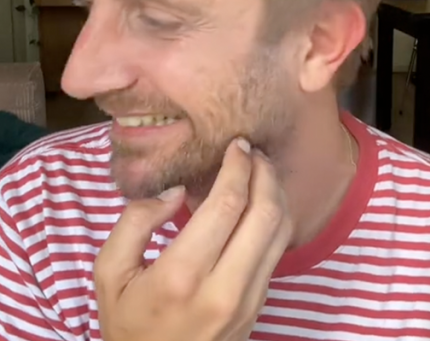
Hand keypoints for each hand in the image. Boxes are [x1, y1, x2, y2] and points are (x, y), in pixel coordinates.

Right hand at [95, 138, 293, 340]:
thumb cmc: (128, 324)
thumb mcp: (109, 274)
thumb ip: (135, 223)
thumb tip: (175, 189)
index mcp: (182, 275)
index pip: (228, 205)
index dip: (239, 167)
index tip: (238, 146)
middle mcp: (224, 287)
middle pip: (266, 214)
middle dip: (265, 174)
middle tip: (255, 153)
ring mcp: (249, 299)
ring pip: (281, 232)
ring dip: (276, 194)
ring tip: (262, 171)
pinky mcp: (260, 304)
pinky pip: (277, 252)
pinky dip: (275, 219)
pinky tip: (260, 204)